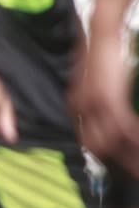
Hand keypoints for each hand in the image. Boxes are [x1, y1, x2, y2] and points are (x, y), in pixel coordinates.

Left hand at [73, 32, 138, 178]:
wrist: (101, 35)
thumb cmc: (101, 58)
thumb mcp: (93, 84)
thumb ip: (95, 101)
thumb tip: (107, 113)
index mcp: (76, 107)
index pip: (88, 140)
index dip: (103, 155)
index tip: (117, 166)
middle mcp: (81, 110)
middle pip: (97, 147)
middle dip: (117, 163)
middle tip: (134, 172)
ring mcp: (94, 106)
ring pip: (111, 141)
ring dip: (129, 155)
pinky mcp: (110, 99)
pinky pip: (124, 127)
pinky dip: (135, 139)